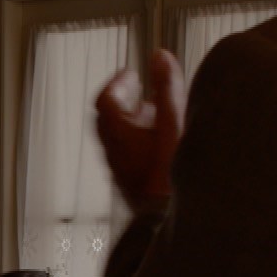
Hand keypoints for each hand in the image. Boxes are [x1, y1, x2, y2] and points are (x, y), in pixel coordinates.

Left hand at [96, 49, 184, 215]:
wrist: (168, 221)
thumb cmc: (170, 174)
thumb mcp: (172, 122)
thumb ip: (167, 88)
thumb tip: (159, 56)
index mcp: (117, 136)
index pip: (104, 102)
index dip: (116, 84)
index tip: (130, 74)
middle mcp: (114, 153)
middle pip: (108, 121)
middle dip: (124, 101)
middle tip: (139, 90)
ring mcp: (122, 170)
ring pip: (119, 139)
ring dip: (133, 121)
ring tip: (154, 113)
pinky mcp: (133, 185)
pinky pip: (129, 155)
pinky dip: (140, 140)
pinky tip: (160, 142)